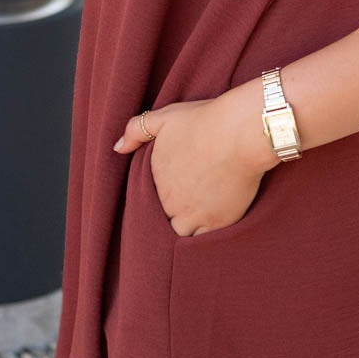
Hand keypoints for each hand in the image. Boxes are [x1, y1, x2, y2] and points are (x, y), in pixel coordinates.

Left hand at [115, 83, 279, 236]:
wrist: (241, 133)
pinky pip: (204, 241)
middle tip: (189, 203)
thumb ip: (136, 129)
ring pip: (182, 233)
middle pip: (165, 217)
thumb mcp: (164, 116)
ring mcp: (193, 215)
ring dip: (188, 227)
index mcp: (155, 179)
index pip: (148, 200)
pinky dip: (206, 236)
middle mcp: (170, 201)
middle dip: (174, 213)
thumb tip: (118, 147)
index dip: (161, 196)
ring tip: (200, 217)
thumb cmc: (205, 121)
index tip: (174, 189)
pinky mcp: (217, 223)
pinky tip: (213, 226)